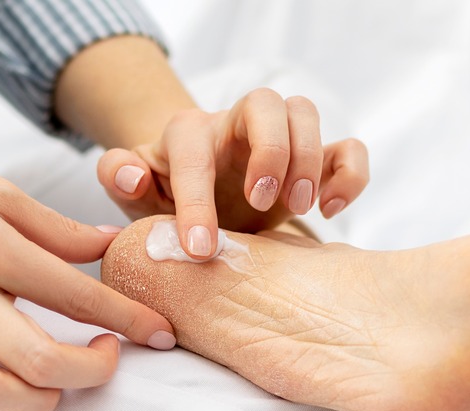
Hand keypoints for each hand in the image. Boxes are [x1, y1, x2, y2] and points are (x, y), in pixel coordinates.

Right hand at [0, 147, 174, 410]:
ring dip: (37, 399)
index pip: (76, 296)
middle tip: (111, 357)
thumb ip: (56, 228)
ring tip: (59, 379)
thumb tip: (112, 245)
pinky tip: (2, 393)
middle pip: (36, 359)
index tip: (160, 334)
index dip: (128, 319)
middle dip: (91, 371)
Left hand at [96, 88, 368, 258]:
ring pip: (306, 113)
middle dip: (269, 151)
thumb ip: (119, 176)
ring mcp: (281, 138)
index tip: (200, 249)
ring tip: (300, 207)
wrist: (204, 197)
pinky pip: (348, 147)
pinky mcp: (314, 160)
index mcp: (191, 133)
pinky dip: (350, 174)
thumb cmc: (168, 196)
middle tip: (262, 203)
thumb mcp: (137, 193)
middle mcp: (238, 124)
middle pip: (265, 102)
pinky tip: (331, 210)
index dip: (196, 198)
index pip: (194, 149)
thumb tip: (130, 174)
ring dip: (309, 160)